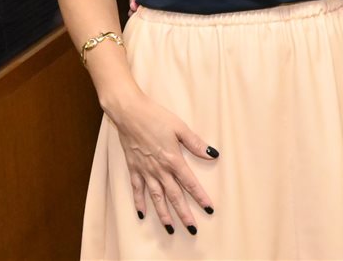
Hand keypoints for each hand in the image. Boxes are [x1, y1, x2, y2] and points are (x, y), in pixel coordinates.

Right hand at [108, 93, 217, 234]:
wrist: (129, 113)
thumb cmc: (156, 117)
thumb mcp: (180, 127)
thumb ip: (195, 143)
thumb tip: (212, 155)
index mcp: (173, 159)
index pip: (190, 183)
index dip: (200, 197)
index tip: (209, 208)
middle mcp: (159, 169)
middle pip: (174, 196)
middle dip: (184, 213)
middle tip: (192, 228)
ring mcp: (145, 171)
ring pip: (156, 198)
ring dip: (163, 214)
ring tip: (170, 228)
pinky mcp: (133, 168)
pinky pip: (137, 190)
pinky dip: (139, 202)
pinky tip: (142, 214)